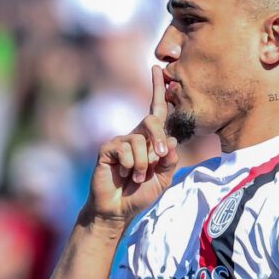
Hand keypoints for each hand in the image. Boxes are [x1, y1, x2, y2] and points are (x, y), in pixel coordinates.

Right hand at [88, 65, 178, 222]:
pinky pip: (125, 149)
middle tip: (159, 156)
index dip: (158, 89)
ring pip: (139, 141)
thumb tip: (171, 140)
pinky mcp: (107, 149)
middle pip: (151, 121)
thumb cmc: (140, 194)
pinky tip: (123, 174)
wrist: (118, 210)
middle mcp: (135, 136)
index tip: (158, 68)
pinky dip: (130, 165)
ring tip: (136, 177)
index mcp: (150, 140)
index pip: (157, 111)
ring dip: (143, 164)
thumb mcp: (164, 178)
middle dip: (158, 138)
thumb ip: (170, 160)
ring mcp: (120, 141)